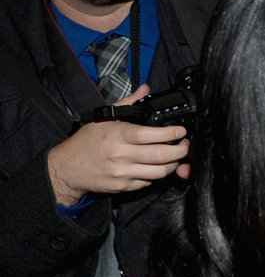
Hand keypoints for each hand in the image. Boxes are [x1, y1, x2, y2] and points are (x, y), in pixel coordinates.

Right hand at [45, 86, 189, 205]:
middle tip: (185, 145)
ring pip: (159, 172)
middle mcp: (120, 155)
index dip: (171, 134)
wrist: (66, 169)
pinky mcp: (122, 187)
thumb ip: (127, 104)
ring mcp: (122, 173)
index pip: (151, 135)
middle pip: (160, 155)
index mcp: (117, 135)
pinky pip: (148, 183)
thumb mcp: (103, 118)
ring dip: (173, 164)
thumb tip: (145, 89)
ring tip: (176, 157)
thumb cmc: (86, 142)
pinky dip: (157, 175)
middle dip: (180, 151)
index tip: (182, 131)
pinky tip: (158, 167)